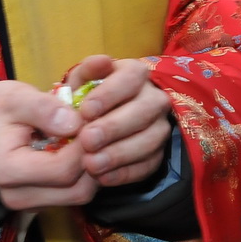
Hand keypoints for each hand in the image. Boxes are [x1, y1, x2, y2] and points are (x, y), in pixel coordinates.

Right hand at [0, 80, 94, 210]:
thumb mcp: (15, 97)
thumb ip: (44, 108)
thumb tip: (76, 123)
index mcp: (9, 172)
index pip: (64, 170)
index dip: (86, 146)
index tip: (94, 120)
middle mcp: (18, 197)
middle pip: (77, 191)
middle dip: (95, 160)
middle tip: (98, 130)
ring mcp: (28, 204)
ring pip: (79, 195)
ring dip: (93, 168)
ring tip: (90, 138)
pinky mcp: (38, 202)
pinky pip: (72, 194)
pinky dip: (83, 173)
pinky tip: (80, 149)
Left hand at [65, 55, 171, 187]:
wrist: (93, 126)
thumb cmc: (85, 99)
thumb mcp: (80, 82)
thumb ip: (86, 71)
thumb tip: (101, 62)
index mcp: (135, 74)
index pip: (131, 77)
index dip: (110, 94)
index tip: (85, 111)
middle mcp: (154, 98)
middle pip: (144, 110)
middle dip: (114, 127)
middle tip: (86, 140)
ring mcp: (159, 127)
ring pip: (150, 139)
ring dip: (120, 154)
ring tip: (91, 164)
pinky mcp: (158, 153)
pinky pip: (149, 165)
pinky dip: (126, 173)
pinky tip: (102, 178)